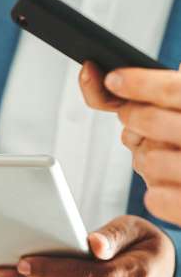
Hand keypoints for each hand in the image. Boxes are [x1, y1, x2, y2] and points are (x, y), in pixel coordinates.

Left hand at [80, 61, 180, 224]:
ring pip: (148, 160)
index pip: (174, 89)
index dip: (140, 83)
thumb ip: (147, 96)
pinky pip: (155, 199)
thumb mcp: (175, 112)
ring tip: (164, 160)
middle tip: (137, 121)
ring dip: (146, 160)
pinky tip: (166, 189)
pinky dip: (155, 194)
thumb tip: (103, 77)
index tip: (112, 79)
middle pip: (151, 121)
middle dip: (134, 118)